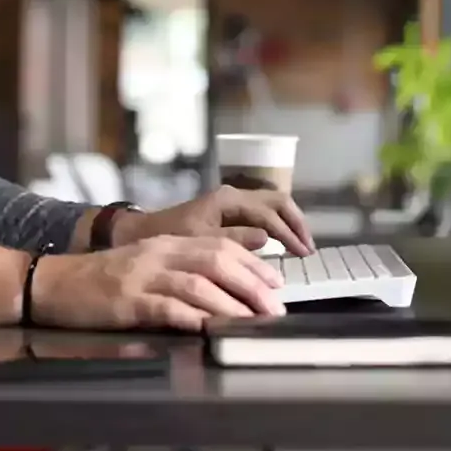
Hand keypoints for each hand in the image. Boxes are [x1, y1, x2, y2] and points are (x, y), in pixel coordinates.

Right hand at [31, 236, 285, 331]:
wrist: (52, 283)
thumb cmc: (101, 281)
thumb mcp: (145, 264)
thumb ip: (181, 269)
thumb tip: (224, 287)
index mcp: (166, 243)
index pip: (220, 247)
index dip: (252, 265)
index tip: (275, 285)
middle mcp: (158, 254)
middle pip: (216, 261)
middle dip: (251, 285)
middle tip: (274, 308)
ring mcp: (142, 277)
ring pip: (197, 284)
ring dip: (230, 304)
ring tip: (252, 322)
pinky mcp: (126, 302)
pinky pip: (165, 307)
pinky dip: (191, 317)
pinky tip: (209, 328)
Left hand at [116, 185, 314, 255]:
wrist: (143, 233)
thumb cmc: (170, 237)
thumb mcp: (200, 242)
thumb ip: (233, 240)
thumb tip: (266, 240)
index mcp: (229, 200)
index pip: (269, 214)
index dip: (289, 234)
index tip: (302, 255)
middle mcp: (234, 195)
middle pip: (278, 201)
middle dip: (296, 223)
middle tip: (308, 249)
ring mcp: (233, 201)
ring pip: (272, 205)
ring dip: (289, 223)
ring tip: (300, 248)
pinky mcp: (230, 211)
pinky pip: (262, 213)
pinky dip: (277, 226)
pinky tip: (282, 245)